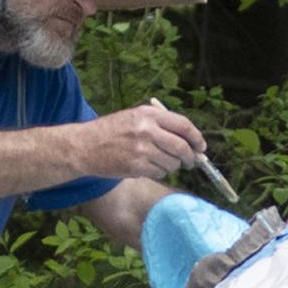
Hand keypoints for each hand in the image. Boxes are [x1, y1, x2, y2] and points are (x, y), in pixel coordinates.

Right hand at [78, 102, 204, 179]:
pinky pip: (160, 172)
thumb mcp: (135, 117)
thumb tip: (190, 142)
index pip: (184, 126)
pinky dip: (158, 172)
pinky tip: (146, 166)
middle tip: (191, 162)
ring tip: (158, 161)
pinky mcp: (136, 166)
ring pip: (172, 163)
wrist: (85, 146)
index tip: (201, 147)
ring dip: (171, 165)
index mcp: (149, 114)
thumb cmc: (112, 131)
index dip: (197, 138)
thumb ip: (161, 124)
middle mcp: (147, 130)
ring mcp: (142, 149)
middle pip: (182, 147)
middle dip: (190, 158)